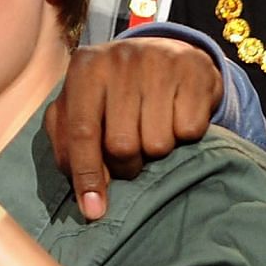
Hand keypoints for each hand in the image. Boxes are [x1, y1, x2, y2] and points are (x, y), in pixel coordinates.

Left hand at [44, 36, 222, 219]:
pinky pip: (189, 131)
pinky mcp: (195, 70)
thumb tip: (86, 194)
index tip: (93, 212)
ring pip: (158, 143)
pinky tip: (176, 116)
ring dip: (157, 151)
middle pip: (122, 145)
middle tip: (132, 157)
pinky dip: (184, 136)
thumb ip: (70, 144)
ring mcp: (159, 61)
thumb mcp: (83, 107)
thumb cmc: (114, 92)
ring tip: (153, 128)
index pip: (81, 133)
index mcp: (84, 68)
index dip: (86, 176)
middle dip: (127, 166)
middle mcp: (119, 59)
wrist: (167, 53)